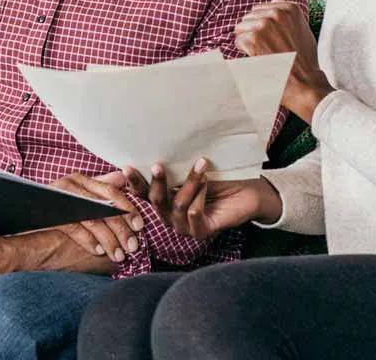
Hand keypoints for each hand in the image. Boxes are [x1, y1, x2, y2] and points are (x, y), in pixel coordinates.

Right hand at [51, 171, 144, 262]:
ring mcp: (61, 197)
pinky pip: (75, 226)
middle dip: (121, 229)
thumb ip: (100, 187)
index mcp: (82, 180)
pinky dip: (88, 240)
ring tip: (118, 254)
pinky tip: (98, 251)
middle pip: (105, 206)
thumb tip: (121, 177)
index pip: (112, 193)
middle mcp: (72, 185)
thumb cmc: (52, 208)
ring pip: (93, 218)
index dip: (128, 209)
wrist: (19, 213)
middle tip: (132, 247)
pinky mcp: (51, 212)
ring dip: (108, 238)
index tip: (140, 227)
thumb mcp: (79, 196)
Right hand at [125, 159, 278, 239]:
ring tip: (200, 166)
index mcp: (166, 200)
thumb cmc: (220, 178)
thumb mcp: (192, 169)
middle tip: (158, 165)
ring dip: (188, 184)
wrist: (249, 192)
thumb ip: (175, 166)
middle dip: (156, 183)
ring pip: (177, 207)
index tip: (126, 167)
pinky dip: (199, 197)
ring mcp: (185, 226)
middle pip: (156, 202)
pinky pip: (194, 216)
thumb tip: (157, 144)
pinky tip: (206, 182)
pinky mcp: (202, 231)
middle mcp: (172, 215)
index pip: (144, 193)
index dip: (134, 182)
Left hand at [234, 0, 333, 122]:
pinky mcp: (254, 39)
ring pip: (241, 28)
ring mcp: (265, 25)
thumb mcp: (302, 30)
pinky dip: (244, 51)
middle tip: (267, 48)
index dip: (262, 26)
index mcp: (289, 8)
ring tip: (263, 53)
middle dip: (253, 32)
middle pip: (249, 17)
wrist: (304, 82)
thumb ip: (288, 15)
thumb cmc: (304, 59)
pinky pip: (238, 41)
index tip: (271, 38)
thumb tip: (274, 2)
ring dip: (247, 41)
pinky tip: (258, 58)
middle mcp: (277, 13)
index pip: (260, 9)